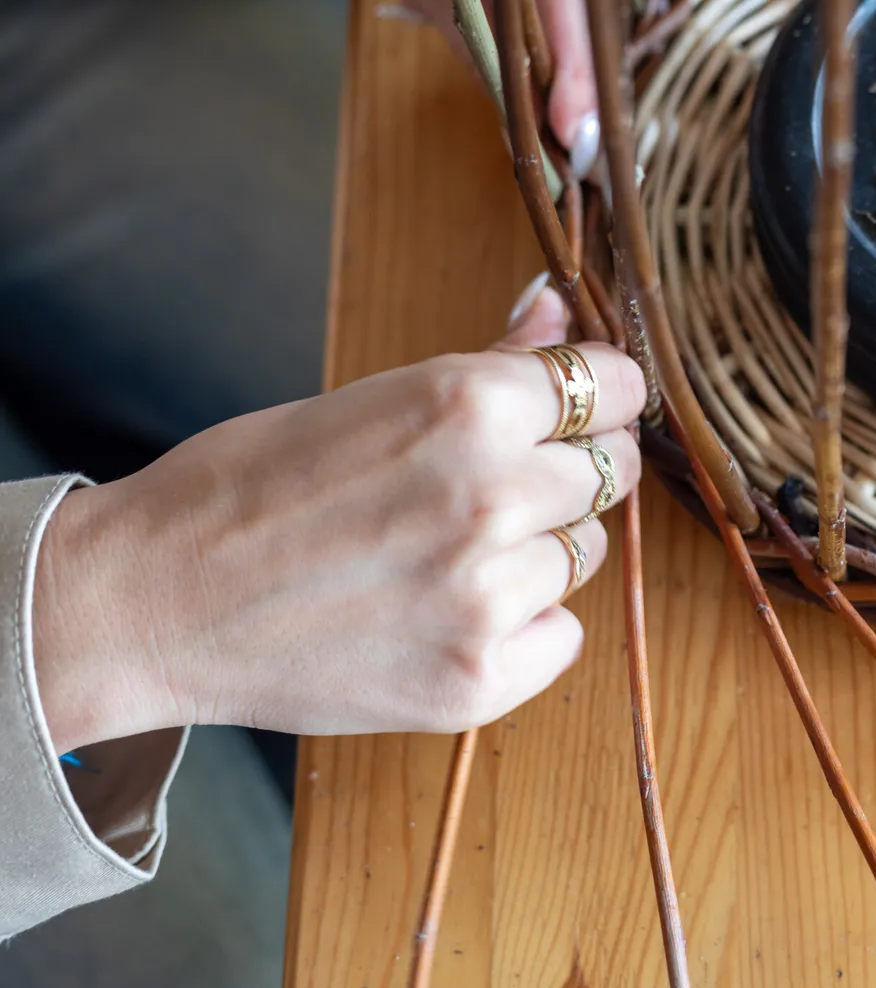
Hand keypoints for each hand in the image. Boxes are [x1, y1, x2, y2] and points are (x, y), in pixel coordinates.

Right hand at [31, 278, 643, 752]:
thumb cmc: (249, 485)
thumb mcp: (368, 398)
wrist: (149, 602)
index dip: (599, 396)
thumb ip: (489, 362)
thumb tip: (559, 308)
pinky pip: (561, 636)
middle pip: (608, 471)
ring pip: (582, 554)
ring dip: (538, 550)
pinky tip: (447, 613)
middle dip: (567, 471)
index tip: (578, 410)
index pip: (614, 386)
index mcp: (469, 405)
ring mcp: (488, 596)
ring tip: (443, 553)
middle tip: (492, 487)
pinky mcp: (478, 680)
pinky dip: (521, 627)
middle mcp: (493, 496)